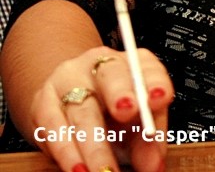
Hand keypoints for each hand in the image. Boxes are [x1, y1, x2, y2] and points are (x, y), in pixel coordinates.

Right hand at [30, 45, 173, 171]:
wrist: (71, 100)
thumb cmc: (113, 110)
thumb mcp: (138, 121)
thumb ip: (149, 139)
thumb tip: (154, 166)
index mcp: (134, 64)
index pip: (148, 68)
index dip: (155, 82)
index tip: (160, 98)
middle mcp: (101, 65)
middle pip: (112, 76)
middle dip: (120, 95)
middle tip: (129, 113)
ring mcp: (69, 80)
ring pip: (82, 109)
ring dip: (95, 145)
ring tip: (106, 170)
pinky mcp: (43, 102)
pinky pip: (53, 127)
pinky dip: (68, 152)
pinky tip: (79, 169)